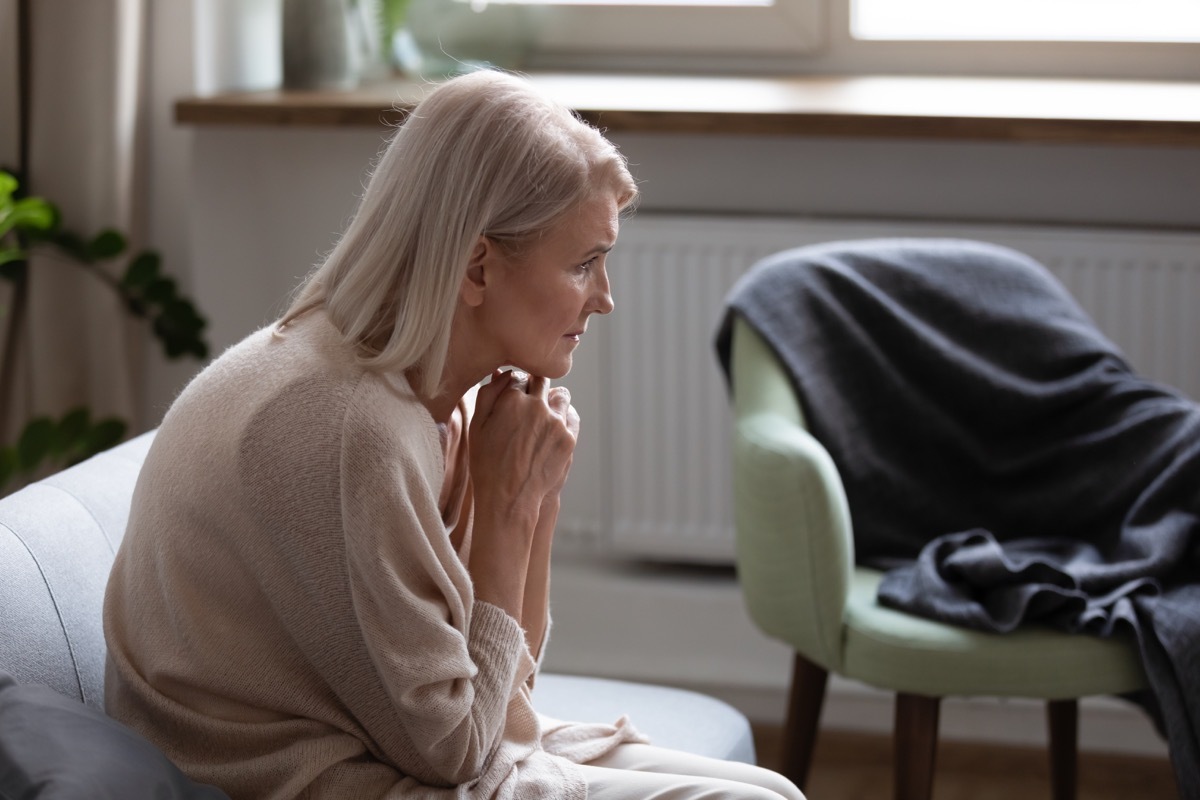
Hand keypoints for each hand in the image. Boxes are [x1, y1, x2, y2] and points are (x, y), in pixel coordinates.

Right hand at [469, 369, 579, 520]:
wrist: (509, 497)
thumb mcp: (477, 427)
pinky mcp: (569, 437)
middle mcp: (537, 406)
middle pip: (541, 380)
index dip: (515, 385)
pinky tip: (552, 429)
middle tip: (527, 404)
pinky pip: (571, 416)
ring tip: (541, 417)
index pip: (518, 376)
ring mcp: (556, 422)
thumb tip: (502, 374)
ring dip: (552, 401)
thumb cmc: (487, 463)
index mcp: (511, 399)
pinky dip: (563, 418)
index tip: (513, 395)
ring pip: (560, 395)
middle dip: (534, 388)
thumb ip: (488, 395)